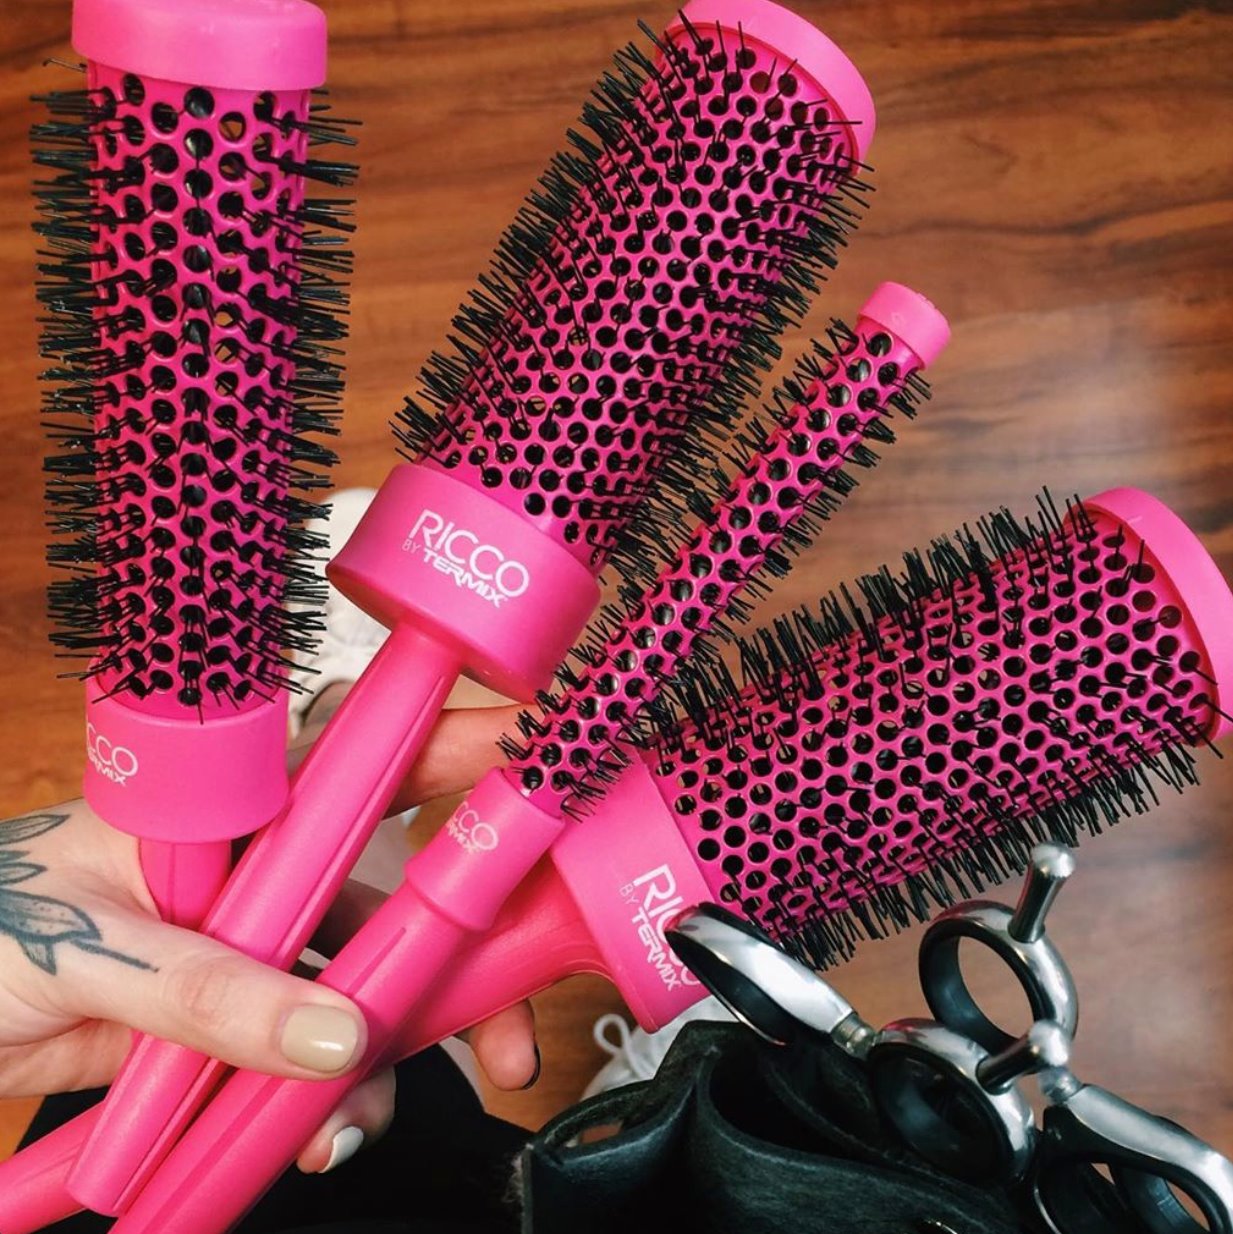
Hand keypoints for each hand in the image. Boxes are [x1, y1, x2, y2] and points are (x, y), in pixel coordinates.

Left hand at [0, 701, 537, 1173]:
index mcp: (232, 807)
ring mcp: (251, 948)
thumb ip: (211, 992)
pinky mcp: (235, 1021)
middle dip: (464, 957)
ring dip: (387, 1057)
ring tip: (360, 1122)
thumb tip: (334, 1031)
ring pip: (362, 989)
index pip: (360, 762)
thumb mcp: (89, 948)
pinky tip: (317, 1132)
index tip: (534, 753)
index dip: (454, 747)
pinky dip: (326, 1100)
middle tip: (507, 1023)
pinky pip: (309, 1056)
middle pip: (392, 894)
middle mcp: (258, 870)